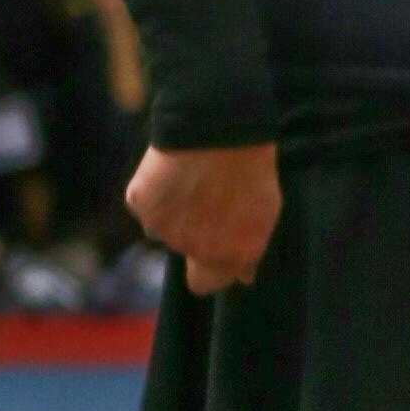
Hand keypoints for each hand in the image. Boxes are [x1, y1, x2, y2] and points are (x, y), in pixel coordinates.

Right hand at [129, 139, 282, 294]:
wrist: (216, 126)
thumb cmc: (249, 163)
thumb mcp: (266, 209)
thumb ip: (251, 247)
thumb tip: (243, 277)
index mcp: (232, 254)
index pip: (209, 284)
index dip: (214, 270)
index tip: (218, 252)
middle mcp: (198, 249)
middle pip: (187, 264)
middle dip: (195, 249)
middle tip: (204, 216)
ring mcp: (166, 230)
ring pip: (166, 231)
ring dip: (177, 214)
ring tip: (194, 180)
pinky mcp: (142, 205)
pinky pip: (147, 207)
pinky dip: (155, 194)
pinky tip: (172, 171)